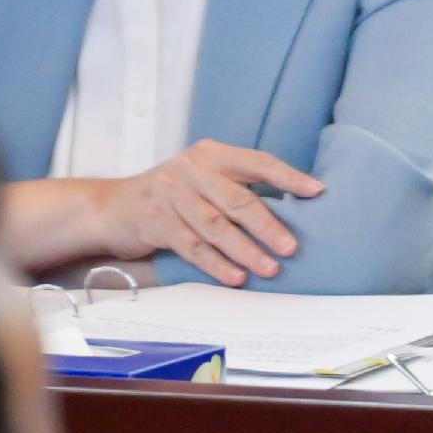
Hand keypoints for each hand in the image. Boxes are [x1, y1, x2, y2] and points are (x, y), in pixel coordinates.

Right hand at [34, 143, 322, 286]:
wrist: (114, 207)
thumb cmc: (175, 194)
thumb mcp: (204, 178)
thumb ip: (239, 185)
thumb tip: (295, 207)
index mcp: (212, 154)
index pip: (257, 162)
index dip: (288, 177)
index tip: (318, 192)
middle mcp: (191, 170)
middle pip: (237, 199)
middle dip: (268, 225)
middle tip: (292, 247)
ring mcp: (171, 196)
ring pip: (215, 227)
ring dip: (245, 251)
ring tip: (270, 269)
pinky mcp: (156, 223)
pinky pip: (192, 247)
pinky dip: (216, 264)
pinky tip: (236, 277)